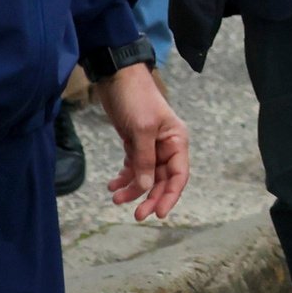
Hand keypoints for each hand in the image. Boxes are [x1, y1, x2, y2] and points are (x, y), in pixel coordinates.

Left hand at [95, 63, 190, 220]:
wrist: (116, 77)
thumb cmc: (135, 99)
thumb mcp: (141, 130)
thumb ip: (144, 160)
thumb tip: (145, 187)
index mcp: (176, 140)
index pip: (179, 175)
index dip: (170, 196)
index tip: (159, 214)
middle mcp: (166, 146)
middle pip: (162, 180)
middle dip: (149, 197)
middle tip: (137, 215)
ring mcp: (150, 146)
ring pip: (145, 176)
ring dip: (133, 189)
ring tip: (116, 198)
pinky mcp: (134, 143)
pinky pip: (133, 168)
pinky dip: (124, 178)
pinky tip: (112, 185)